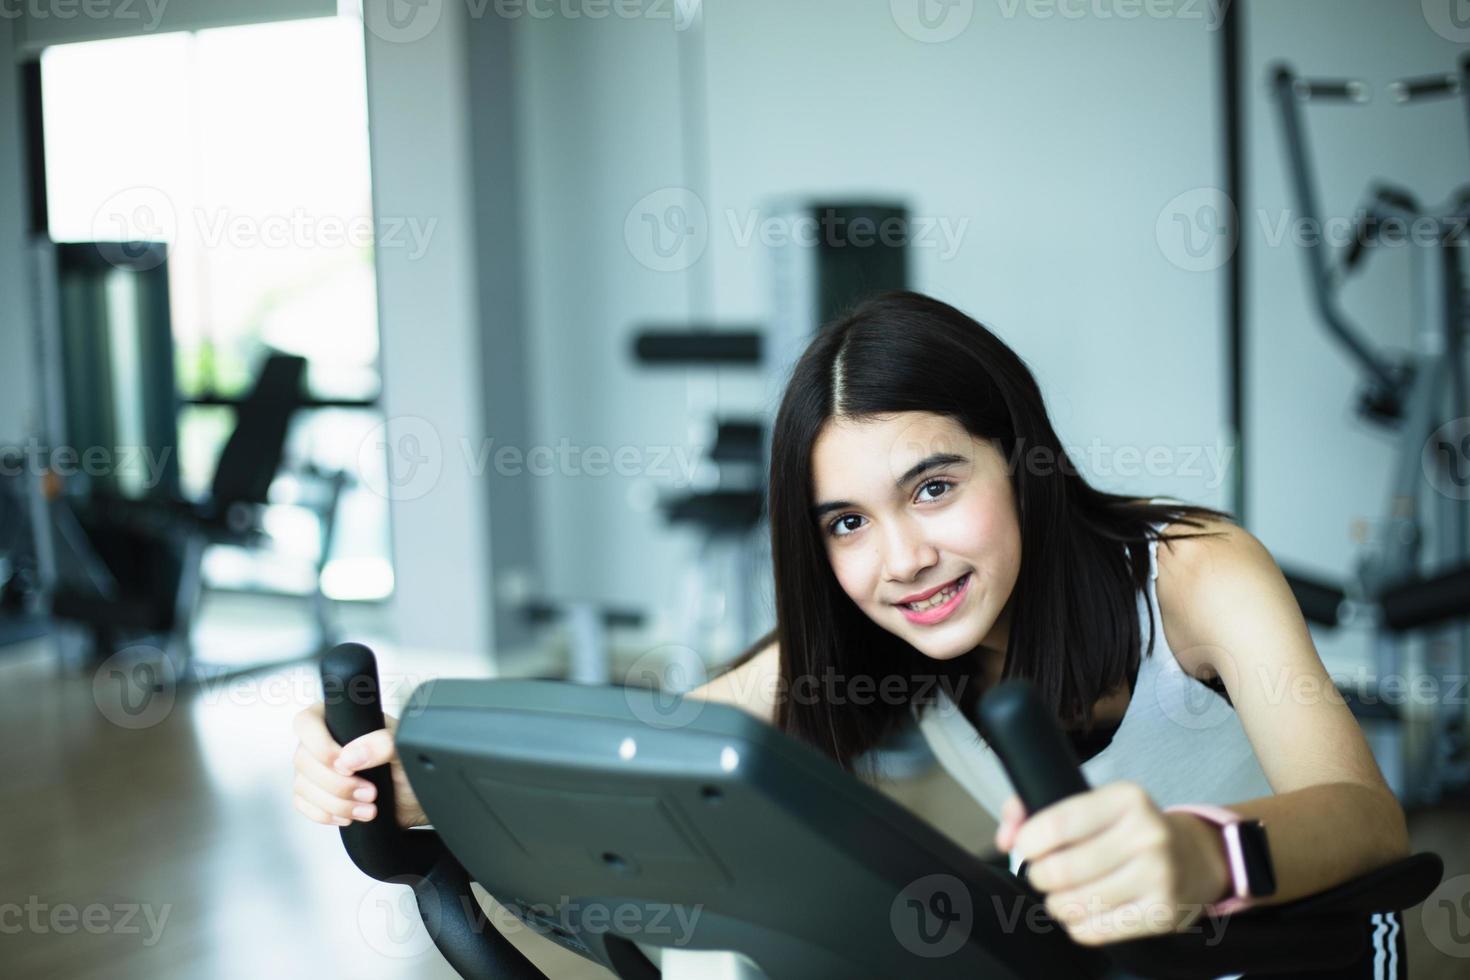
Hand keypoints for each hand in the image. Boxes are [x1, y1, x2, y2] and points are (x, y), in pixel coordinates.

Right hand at [291, 701, 428, 828]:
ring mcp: (317, 769)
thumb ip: (382, 744)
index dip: (320, 746)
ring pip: (302, 785)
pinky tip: (348, 816)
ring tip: (367, 808)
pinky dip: (325, 814)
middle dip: (337, 784)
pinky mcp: (316, 794)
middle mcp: (324, 742)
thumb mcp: (404, 749)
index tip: (345, 765)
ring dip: (335, 803)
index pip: (307, 723)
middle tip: (369, 792)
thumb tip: (351, 755)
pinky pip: (303, 805)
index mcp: (341, 720)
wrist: (413, 799)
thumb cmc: (408, 767)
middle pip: (303, 760)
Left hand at [994, 782, 1230, 945]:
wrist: (1195, 857)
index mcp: (1126, 799)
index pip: (1057, 823)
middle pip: (1062, 870)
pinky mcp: (1162, 914)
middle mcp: (1146, 835)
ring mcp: (1158, 877)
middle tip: (1042, 874)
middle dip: (1038, 876)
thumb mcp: (1093, 804)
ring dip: (1055, 903)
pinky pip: (1095, 931)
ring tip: (1060, 895)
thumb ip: (1035, 808)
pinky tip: (1082, 912)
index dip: (1028, 842)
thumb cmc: (1128, 829)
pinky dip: (1076, 925)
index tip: (1025, 848)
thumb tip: (1005, 837)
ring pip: (1075, 904)